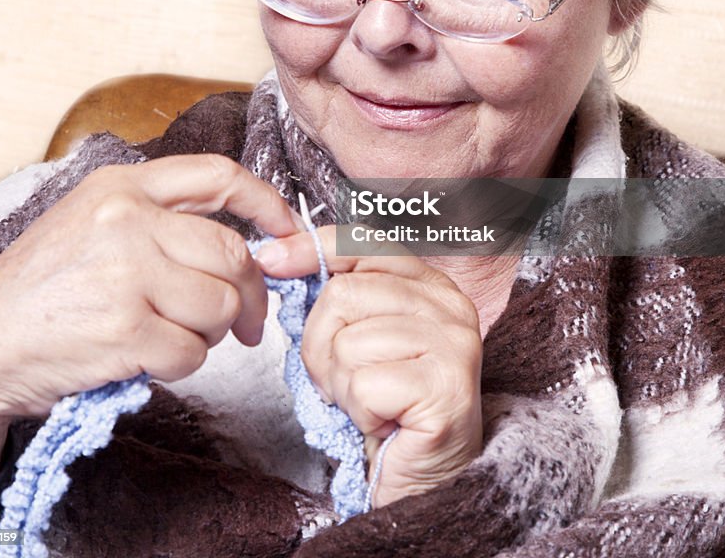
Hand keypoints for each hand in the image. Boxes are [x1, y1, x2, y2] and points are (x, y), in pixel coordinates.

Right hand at [0, 154, 302, 421]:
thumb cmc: (42, 290)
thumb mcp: (92, 223)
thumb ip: (160, 221)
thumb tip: (248, 245)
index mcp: (122, 186)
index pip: (219, 175)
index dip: (267, 203)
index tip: (287, 231)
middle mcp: (127, 220)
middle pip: (232, 253)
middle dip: (250, 295)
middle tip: (247, 322)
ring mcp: (127, 273)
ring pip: (220, 307)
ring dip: (209, 335)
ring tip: (169, 336)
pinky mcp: (126, 330)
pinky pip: (193, 353)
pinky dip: (180, 366)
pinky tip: (146, 359)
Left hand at [255, 227, 482, 505]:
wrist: (423, 482)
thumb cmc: (386, 408)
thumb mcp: (358, 337)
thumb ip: (335, 294)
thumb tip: (273, 255)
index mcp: (431, 284)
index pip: (362, 243)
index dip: (311, 249)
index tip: (270, 262)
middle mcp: (450, 305)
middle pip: (342, 295)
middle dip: (321, 346)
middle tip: (344, 381)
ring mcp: (454, 344)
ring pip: (348, 343)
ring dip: (341, 385)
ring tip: (370, 403)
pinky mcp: (446, 388)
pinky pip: (364, 385)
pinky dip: (359, 412)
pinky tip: (383, 422)